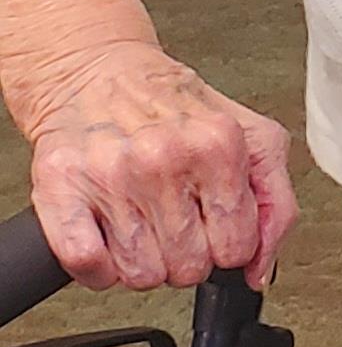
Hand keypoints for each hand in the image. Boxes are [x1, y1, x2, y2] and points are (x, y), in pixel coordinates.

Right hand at [26, 42, 298, 291]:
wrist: (94, 71)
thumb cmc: (170, 107)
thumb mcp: (251, 137)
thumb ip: (276, 203)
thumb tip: (258, 271)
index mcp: (218, 144)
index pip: (236, 248)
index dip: (225, 246)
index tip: (210, 225)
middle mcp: (164, 158)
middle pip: (188, 268)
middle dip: (184, 255)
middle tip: (171, 221)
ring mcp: (110, 174)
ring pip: (140, 275)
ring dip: (141, 262)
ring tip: (139, 223)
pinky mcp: (61, 186)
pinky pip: (86, 263)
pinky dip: (97, 267)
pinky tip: (106, 239)